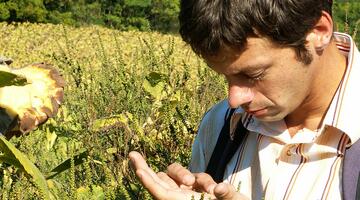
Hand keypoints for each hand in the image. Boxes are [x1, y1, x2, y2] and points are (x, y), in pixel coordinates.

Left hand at [129, 151, 248, 199]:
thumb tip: (219, 188)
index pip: (162, 193)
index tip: (138, 170)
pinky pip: (194, 175)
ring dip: (183, 173)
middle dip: (144, 168)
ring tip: (197, 185)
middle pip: (158, 181)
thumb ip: (226, 195)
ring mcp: (189, 193)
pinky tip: (213, 190)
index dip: (149, 182)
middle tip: (132, 154)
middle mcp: (183, 199)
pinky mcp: (198, 188)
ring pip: (175, 174)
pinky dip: (202, 178)